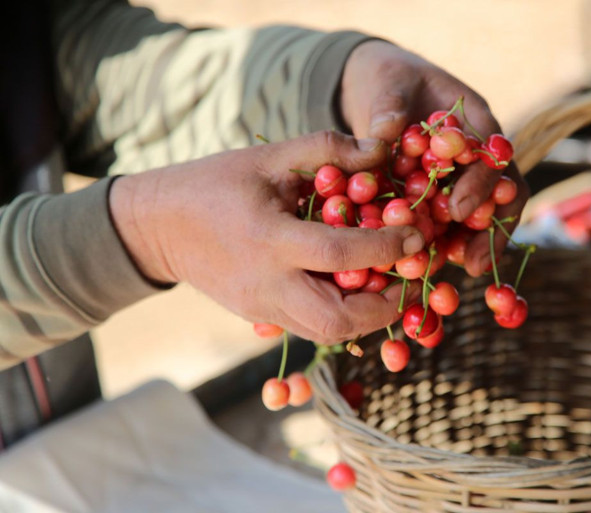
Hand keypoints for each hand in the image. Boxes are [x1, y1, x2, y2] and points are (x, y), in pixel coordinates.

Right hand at [109, 132, 423, 343]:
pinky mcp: (260, 317)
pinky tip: (358, 290)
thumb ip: (327, 148)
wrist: (158, 226)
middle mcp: (266, 284)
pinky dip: (343, 316)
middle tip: (410, 279)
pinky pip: (311, 329)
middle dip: (385, 307)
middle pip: (337, 320)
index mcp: (268, 239)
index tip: (417, 236)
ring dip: (368, 317)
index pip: (339, 254)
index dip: (386, 248)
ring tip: (390, 286)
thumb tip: (383, 148)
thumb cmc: (215, 183)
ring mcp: (262, 308)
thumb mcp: (269, 156)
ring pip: (326, 334)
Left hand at [339, 40, 529, 276]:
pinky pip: (449, 226)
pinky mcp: (439, 198)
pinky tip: (429, 268)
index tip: (457, 210)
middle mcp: (477, 156)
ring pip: (479, 217)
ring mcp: (461, 179)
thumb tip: (384, 135)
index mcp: (476, 122)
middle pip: (500, 197)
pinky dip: (443, 246)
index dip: (481, 187)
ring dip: (471, 246)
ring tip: (459, 273)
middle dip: (488, 232)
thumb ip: (388, 107)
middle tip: (470, 263)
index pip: (495, 159)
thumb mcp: (387, 83)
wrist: (379, 88)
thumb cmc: (388, 79)